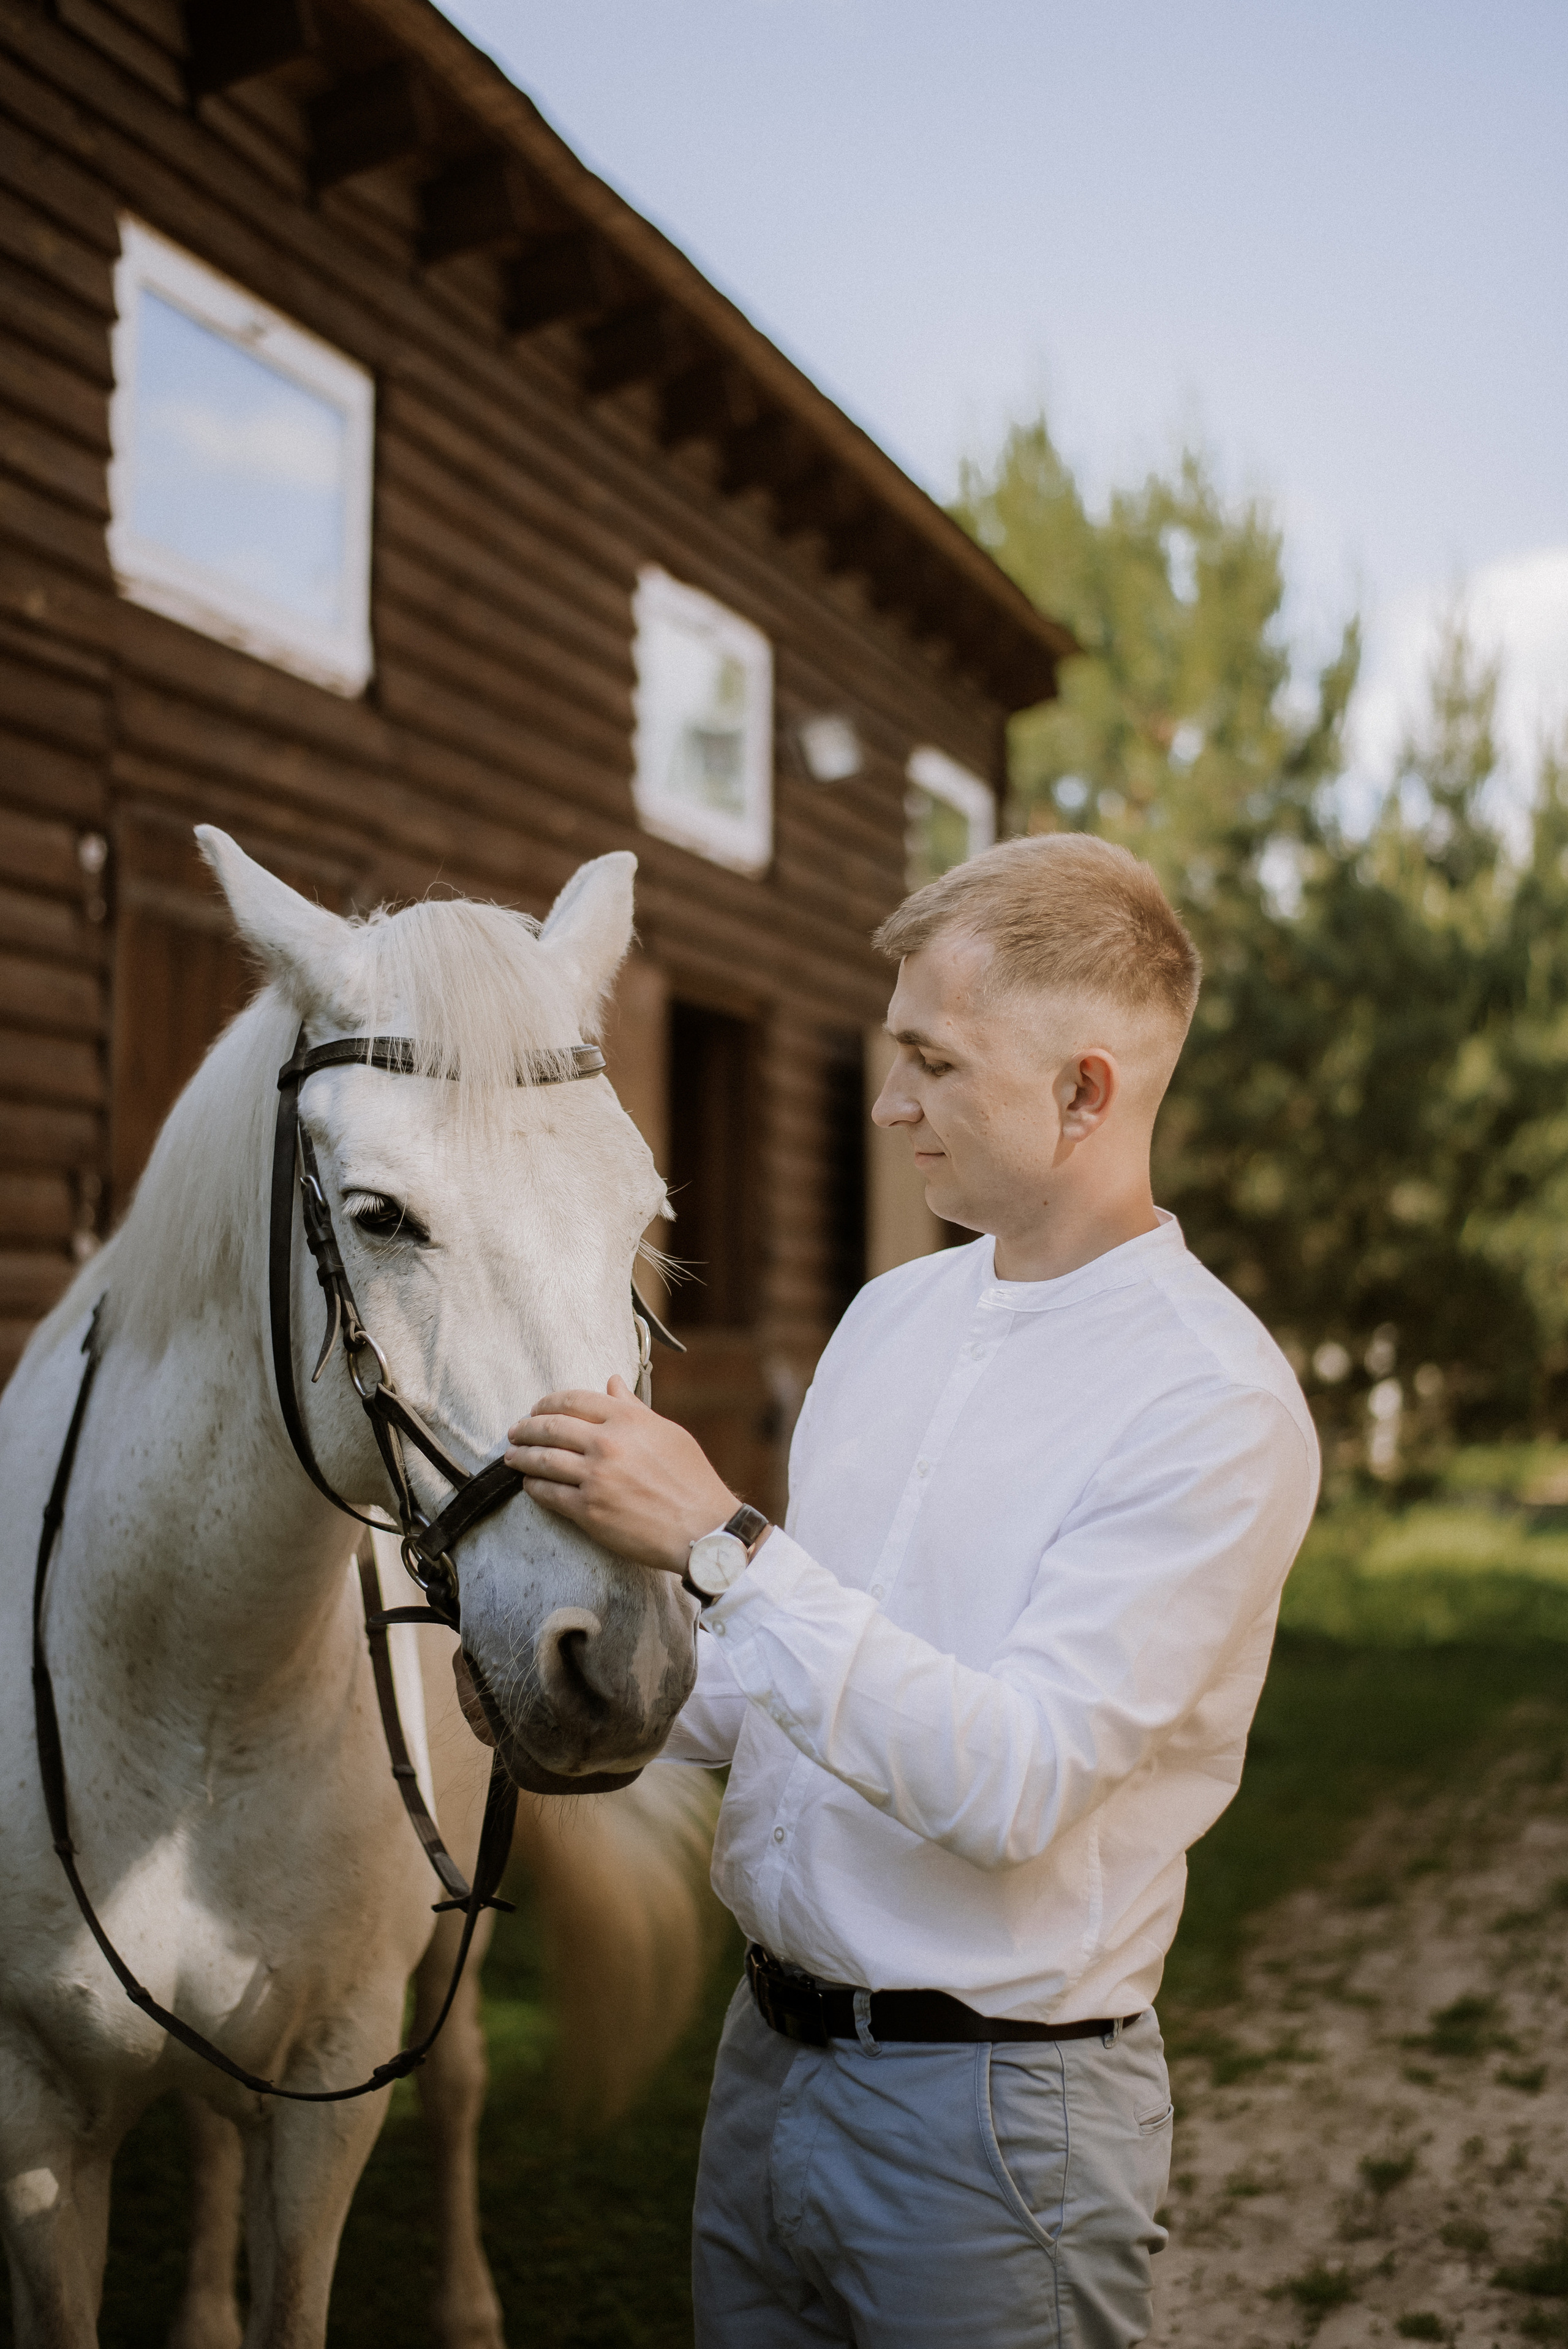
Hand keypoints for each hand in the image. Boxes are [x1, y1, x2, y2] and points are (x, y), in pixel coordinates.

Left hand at [504, 1376, 740, 1572]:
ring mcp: (596, 1477)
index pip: (574, 1400)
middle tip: (514, 1432)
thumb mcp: (667, 1433)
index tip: (537, 1409)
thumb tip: (611, 1382)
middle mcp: (608, 1443)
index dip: (548, 1403)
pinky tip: (529, 1485)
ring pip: (543, 1460)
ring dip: (521, 1457)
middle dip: (525, 1428)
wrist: (702, 1529)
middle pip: (550, 1428)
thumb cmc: (691, 1480)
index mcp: (627, 1419)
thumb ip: (634, 1408)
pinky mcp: (589, 1510)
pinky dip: (534, 1487)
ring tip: (511, 1457)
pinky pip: (549, 1494)